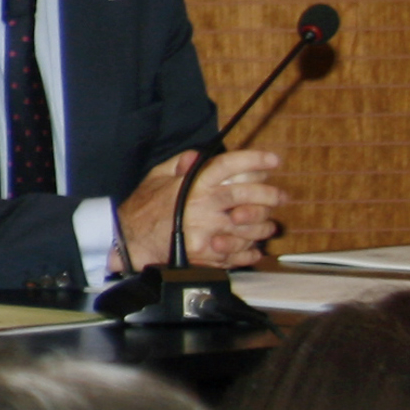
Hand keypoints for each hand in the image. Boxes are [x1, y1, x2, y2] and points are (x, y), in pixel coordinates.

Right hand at [118, 148, 289, 271]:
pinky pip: (239, 253)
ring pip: (249, 226)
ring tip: (269, 224)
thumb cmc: (141, 210)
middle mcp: (202, 205)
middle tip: (280, 196)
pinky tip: (254, 246)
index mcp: (192, 185)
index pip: (228, 166)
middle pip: (247, 195)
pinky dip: (251, 251)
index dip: (254, 160)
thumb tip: (197, 156)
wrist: (128, 242)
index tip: (273, 161)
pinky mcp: (207, 253)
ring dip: (264, 225)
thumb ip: (178, 165)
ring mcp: (206, 230)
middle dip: (270, 194)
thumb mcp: (155, 178)